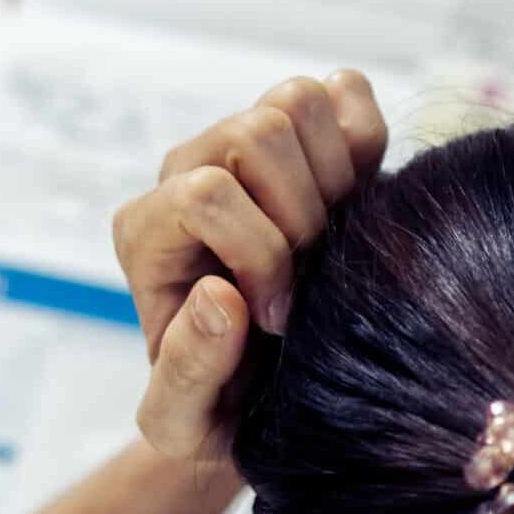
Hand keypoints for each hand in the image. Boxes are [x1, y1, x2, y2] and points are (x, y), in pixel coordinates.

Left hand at [112, 70, 388, 459]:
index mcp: (147, 233)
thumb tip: (220, 297)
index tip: (279, 320)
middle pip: (257, 132)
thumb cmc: (223, 406)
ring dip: (335, 179)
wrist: (269, 392)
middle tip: (309, 281)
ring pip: (297, 100)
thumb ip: (185, 376)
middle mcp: (189, 171)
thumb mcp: (185, 423)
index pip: (207, 193)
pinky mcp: (307, 138)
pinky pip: (346, 91)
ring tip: (331, 243)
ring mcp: (248, 145)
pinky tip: (356, 204)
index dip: (259, 253)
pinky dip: (366, 140)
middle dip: (303, 217)